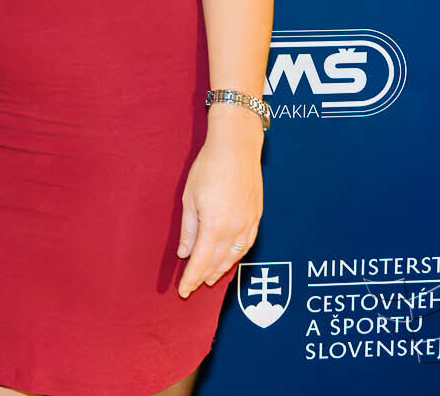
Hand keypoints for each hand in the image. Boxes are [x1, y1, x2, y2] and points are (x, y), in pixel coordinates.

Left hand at [175, 110, 263, 296]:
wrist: (236, 148)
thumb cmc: (208, 168)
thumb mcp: (189, 198)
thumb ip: (188, 229)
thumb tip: (184, 253)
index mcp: (215, 226)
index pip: (200, 261)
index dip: (191, 278)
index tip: (183, 291)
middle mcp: (234, 230)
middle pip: (218, 262)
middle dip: (204, 276)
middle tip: (193, 287)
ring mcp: (249, 224)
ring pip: (235, 256)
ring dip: (221, 269)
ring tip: (210, 278)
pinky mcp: (256, 217)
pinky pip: (246, 245)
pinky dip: (236, 256)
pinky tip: (229, 258)